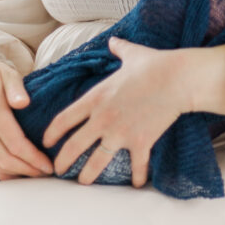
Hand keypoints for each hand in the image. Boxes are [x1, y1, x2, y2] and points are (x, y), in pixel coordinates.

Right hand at [0, 49, 53, 178]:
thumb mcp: (7, 73)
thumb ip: (16, 87)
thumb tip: (23, 103)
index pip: (15, 143)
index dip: (33, 158)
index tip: (49, 165)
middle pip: (4, 159)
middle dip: (27, 170)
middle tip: (46, 173)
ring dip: (15, 174)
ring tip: (35, 174)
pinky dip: (0, 172)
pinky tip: (16, 172)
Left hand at [43, 37, 185, 187]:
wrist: (177, 79)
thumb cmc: (154, 64)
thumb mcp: (132, 54)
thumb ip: (119, 49)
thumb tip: (113, 40)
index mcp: (96, 98)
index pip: (64, 119)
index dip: (52, 133)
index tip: (47, 142)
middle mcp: (103, 118)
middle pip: (74, 146)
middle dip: (63, 161)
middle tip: (58, 170)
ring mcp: (120, 133)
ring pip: (97, 162)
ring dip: (88, 175)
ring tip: (83, 183)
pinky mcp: (140, 142)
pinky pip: (136, 165)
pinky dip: (136, 177)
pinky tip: (135, 184)